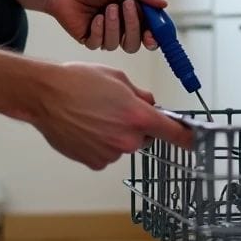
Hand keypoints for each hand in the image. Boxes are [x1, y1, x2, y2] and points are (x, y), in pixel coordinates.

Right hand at [32, 61, 193, 169]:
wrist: (44, 95)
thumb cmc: (78, 81)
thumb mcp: (117, 78)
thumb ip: (140, 95)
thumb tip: (150, 104)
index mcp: (138, 116)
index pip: (175, 133)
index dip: (188, 137)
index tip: (195, 140)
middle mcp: (128, 139)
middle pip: (146, 137)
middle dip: (138, 126)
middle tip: (115, 109)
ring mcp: (110, 154)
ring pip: (124, 145)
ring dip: (116, 134)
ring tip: (92, 115)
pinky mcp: (95, 162)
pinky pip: (106, 153)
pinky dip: (100, 143)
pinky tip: (84, 127)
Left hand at [45, 0, 165, 52]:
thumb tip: (163, 4)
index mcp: (132, 13)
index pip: (150, 31)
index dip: (155, 35)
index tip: (154, 33)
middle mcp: (121, 27)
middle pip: (136, 42)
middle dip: (133, 25)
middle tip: (125, 5)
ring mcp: (106, 36)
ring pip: (119, 44)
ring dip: (114, 25)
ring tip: (106, 8)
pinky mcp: (90, 41)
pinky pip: (100, 44)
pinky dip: (99, 30)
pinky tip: (94, 18)